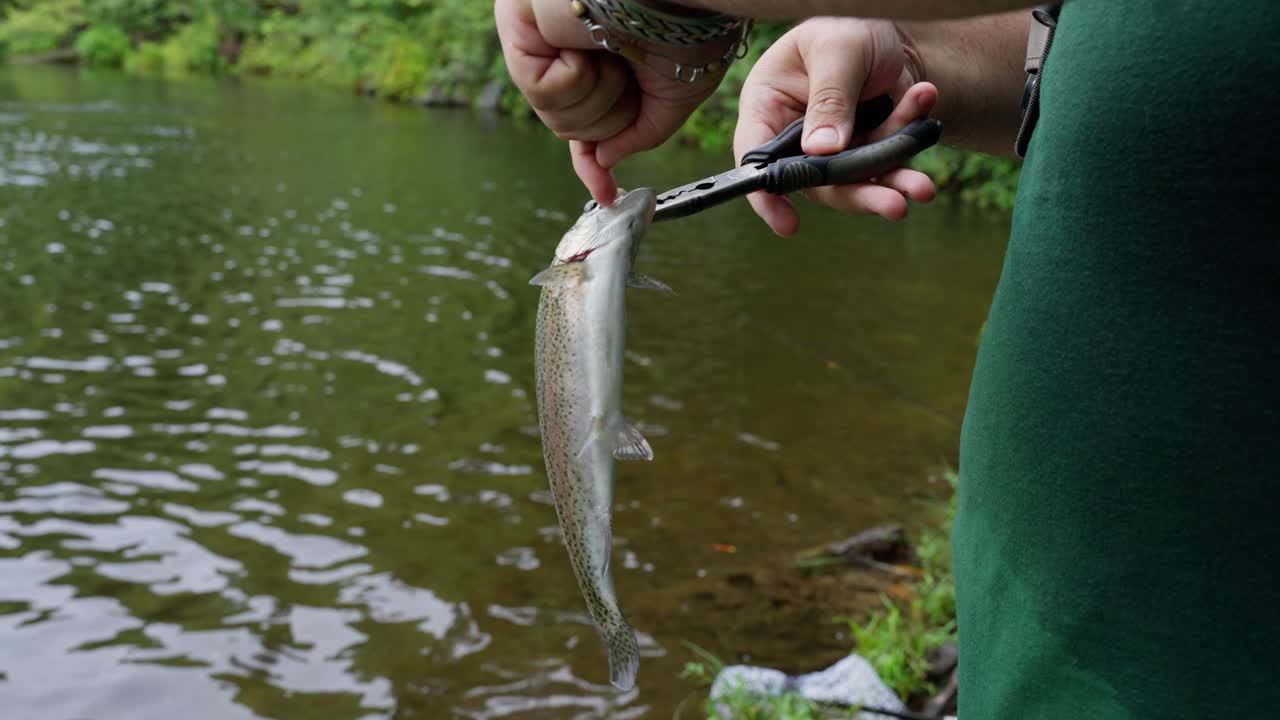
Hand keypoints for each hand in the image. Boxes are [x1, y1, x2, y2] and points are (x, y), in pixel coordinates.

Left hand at [495, 0, 736, 203]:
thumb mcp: (673, 97)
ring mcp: (537, 29)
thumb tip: (603, 160)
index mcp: (599, 50)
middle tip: (630, 79)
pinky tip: (590, 48)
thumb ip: (637, 134)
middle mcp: (563, 39)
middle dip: (606, 119)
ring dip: (597, 99)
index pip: (582, 112)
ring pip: (553, 114)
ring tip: (617, 57)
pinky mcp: (517, 21)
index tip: (606, 193)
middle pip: (567, 124)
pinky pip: (538, 90)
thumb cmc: (694, 27)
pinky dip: (575, 80)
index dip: (593, 159)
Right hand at [734, 18, 937, 235]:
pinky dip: (911, 138)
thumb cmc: (848, 24)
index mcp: (767, 105)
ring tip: (923, 187)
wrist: (892, 25)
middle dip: (860, 193)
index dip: (768, 194)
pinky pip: (888, 157)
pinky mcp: (866, 146)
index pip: (756, 157)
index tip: (788, 225)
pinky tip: (926, 100)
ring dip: (893, 180)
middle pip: (817, 179)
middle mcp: (795, 134)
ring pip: (857, 178)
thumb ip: (829, 98)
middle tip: (894, 206)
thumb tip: (822, 152)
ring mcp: (833, 145)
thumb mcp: (836, 50)